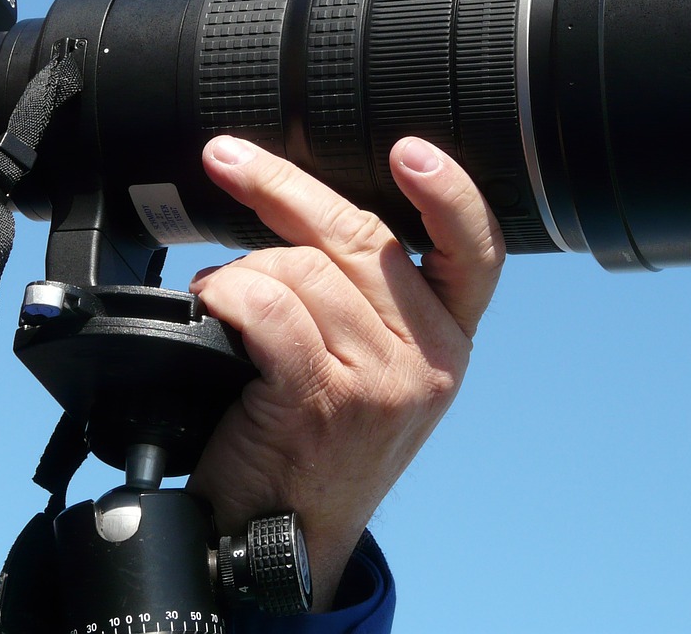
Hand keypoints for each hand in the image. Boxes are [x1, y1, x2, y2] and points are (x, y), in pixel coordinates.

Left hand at [187, 134, 503, 611]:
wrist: (283, 540)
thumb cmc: (318, 445)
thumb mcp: (376, 371)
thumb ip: (369, 297)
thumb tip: (306, 209)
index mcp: (448, 338)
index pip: (476, 250)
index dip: (449, 192)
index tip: (411, 150)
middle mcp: (428, 356)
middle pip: (363, 236)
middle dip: (283, 185)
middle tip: (229, 159)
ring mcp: (381, 380)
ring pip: (303, 268)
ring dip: (243, 268)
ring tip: (220, 295)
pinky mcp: (325, 400)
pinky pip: (270, 307)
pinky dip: (228, 294)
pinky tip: (214, 309)